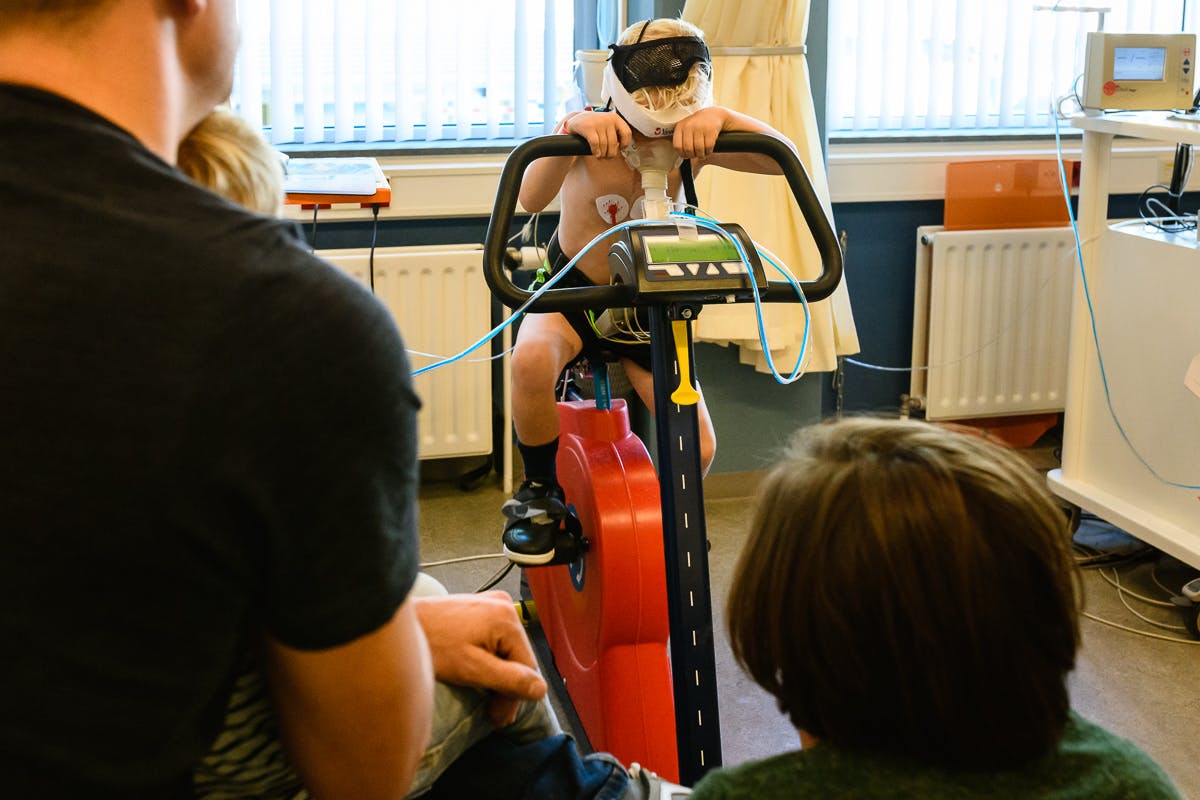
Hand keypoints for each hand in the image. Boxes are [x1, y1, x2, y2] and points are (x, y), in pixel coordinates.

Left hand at [411, 591, 546, 727]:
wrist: (396, 623)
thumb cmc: (430, 642)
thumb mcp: (472, 669)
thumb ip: (509, 680)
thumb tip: (539, 690)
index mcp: (507, 618)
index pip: (528, 668)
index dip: (514, 697)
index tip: (498, 717)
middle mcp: (504, 606)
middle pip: (518, 658)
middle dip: (505, 688)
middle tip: (491, 714)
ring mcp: (491, 604)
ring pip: (507, 651)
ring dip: (497, 675)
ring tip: (481, 696)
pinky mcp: (479, 608)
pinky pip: (494, 640)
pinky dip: (488, 659)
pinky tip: (475, 673)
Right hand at [567, 110, 632, 158]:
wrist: (576, 120)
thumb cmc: (594, 125)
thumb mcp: (607, 124)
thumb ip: (615, 132)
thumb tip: (622, 148)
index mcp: (615, 118)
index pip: (627, 133)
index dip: (625, 144)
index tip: (620, 148)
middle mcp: (608, 119)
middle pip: (614, 143)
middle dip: (611, 154)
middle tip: (607, 157)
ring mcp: (598, 123)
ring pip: (604, 145)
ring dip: (602, 154)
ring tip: (600, 156)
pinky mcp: (588, 128)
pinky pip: (595, 144)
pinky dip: (596, 151)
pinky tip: (596, 154)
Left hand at [672, 106, 729, 159]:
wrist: (713, 114)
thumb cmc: (697, 124)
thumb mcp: (685, 127)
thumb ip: (680, 138)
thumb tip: (676, 152)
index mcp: (680, 126)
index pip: (677, 146)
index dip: (682, 154)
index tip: (686, 155)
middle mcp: (689, 126)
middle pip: (688, 149)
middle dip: (692, 156)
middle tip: (695, 155)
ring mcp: (700, 128)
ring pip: (698, 149)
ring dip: (701, 155)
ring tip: (702, 154)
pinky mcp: (710, 130)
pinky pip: (708, 147)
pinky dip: (708, 152)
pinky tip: (708, 151)